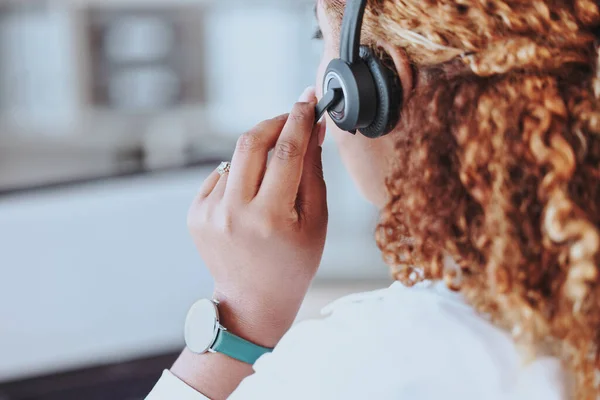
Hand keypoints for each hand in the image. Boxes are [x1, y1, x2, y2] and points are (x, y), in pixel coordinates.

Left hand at [187, 87, 327, 347]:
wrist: (253, 300)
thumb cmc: (293, 264)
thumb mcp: (315, 221)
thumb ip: (313, 171)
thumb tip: (312, 128)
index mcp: (270, 218)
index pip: (286, 152)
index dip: (298, 119)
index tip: (307, 99)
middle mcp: (234, 213)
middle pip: (251, 142)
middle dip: (274, 122)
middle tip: (292, 117)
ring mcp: (209, 213)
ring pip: (236, 158)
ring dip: (259, 154)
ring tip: (274, 178)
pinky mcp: (195, 213)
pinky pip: (221, 176)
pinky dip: (240, 176)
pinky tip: (251, 200)